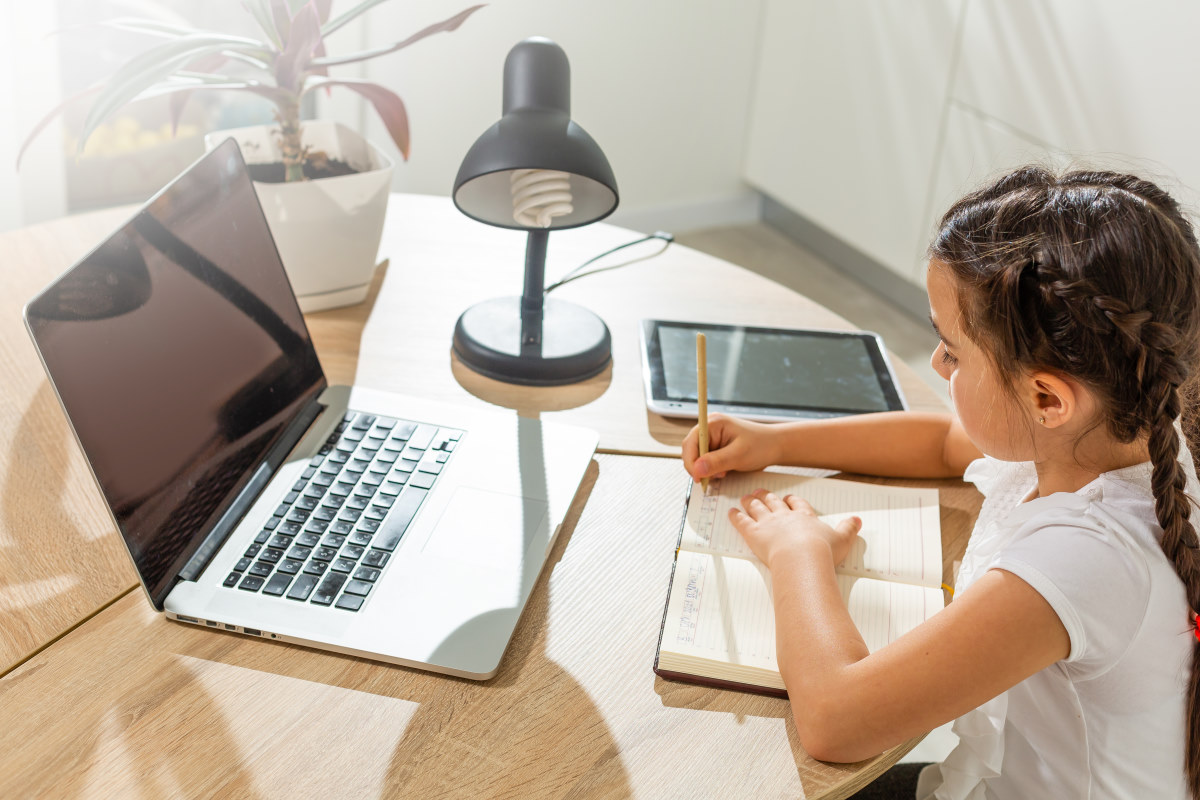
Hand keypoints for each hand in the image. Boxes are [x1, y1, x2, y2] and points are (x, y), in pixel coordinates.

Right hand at [681, 413, 781, 481]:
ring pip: (697, 457)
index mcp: (713, 423)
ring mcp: (712, 437)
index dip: (691, 460)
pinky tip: (724, 471)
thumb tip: (696, 469)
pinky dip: (711, 469)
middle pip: (691, 450)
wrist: (776, 446)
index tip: (698, 477)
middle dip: (699, 466)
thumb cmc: (762, 445)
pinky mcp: (716, 446)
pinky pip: (705, 460)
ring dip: (706, 469)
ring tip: (723, 473)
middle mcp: (710, 428)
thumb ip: (716, 462)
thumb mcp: (739, 455)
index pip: (691, 442)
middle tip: (711, 478)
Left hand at [730, 489, 861, 567]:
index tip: (788, 498)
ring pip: (757, 508)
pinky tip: (731, 511)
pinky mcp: (754, 533)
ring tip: (746, 497)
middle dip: (767, 496)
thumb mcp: (842, 539)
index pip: (797, 504)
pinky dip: (735, 516)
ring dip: (751, 501)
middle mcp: (784, 517)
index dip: (791, 501)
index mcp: (804, 517)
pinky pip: (741, 522)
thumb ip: (849, 528)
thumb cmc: (822, 551)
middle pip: (774, 502)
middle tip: (761, 492)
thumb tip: (858, 520)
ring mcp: (768, 523)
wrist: (803, 558)